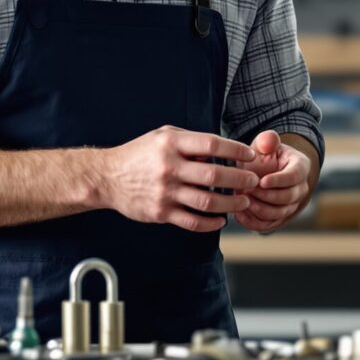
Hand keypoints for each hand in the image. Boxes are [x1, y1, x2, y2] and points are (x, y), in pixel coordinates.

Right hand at [104, 125, 259, 231]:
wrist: (106, 178)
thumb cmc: (139, 154)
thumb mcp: (162, 136)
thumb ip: (190, 141)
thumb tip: (220, 151)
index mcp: (171, 144)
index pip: (212, 145)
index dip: (235, 150)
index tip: (250, 155)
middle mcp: (169, 167)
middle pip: (215, 176)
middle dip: (240, 179)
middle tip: (253, 181)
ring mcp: (165, 192)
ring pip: (207, 201)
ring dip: (231, 203)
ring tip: (243, 202)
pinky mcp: (161, 213)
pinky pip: (192, 221)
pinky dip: (211, 223)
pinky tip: (221, 220)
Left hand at [230, 130, 311, 233]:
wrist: (263, 171)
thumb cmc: (265, 156)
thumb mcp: (265, 144)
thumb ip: (267, 140)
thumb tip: (269, 140)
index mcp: (300, 167)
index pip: (294, 176)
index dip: (278, 180)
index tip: (261, 181)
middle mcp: (300, 188)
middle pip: (287, 198)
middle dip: (265, 196)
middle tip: (247, 190)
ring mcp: (291, 205)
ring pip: (278, 213)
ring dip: (259, 209)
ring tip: (242, 201)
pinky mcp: (279, 218)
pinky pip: (268, 225)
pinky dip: (254, 222)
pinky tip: (240, 214)